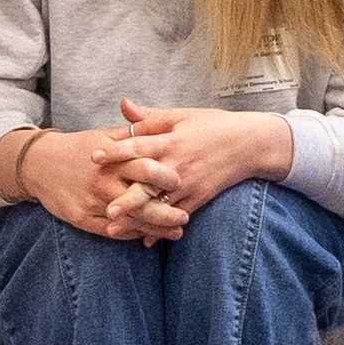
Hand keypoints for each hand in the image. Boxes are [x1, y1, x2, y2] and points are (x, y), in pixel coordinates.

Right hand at [11, 124, 166, 240]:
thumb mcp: (105, 136)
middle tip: (185, 217)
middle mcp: (103, 182)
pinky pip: (111, 232)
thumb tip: (165, 126)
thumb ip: (135, 133)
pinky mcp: (82, 219)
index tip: (181, 181)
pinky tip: (148, 236)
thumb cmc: (79, 148)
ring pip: (129, 220)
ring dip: (155, 228)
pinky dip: (131, 234)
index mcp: (112, 159)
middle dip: (164, 211)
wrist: (38, 164)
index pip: (142, 167)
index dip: (162, 176)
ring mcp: (92, 202)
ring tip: (177, 232)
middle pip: (139, 200)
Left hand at [109, 104, 295, 218]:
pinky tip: (143, 240)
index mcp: (171, 141)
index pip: (139, 146)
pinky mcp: (198, 198)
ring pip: (159, 205)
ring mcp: (188, 185)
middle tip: (106, 209)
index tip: (94, 156)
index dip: (116, 150)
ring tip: (114, 229)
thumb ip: (150, 117)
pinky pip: (177, 216)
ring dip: (136, 218)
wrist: (249, 144)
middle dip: (127, 198)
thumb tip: (123, 104)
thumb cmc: (212, 125)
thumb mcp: (182, 115)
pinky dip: (161, 229)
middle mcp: (177, 165)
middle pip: (147, 183)